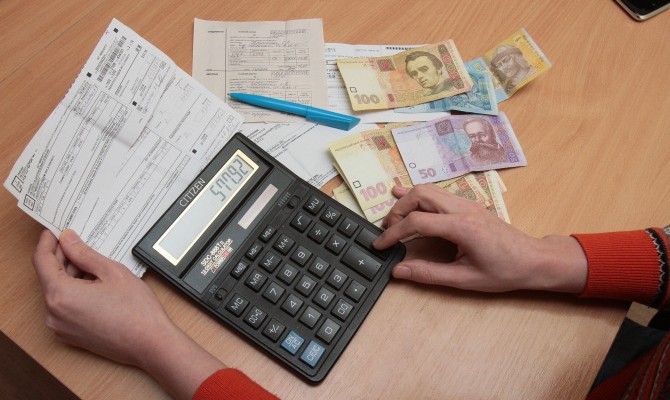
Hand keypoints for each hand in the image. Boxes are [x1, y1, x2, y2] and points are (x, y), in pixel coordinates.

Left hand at [32, 229, 224, 399]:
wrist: (150, 343)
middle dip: (61, 257)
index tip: (54, 231)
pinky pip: (64, 306)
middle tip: (77, 241)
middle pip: (49, 276)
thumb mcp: (112, 272)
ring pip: (57, 291)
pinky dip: (74, 291)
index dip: (47, 242)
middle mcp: (54, 313)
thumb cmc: (136, 311)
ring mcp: (60, 327)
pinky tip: (94, 283)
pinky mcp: (70, 334)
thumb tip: (68, 240)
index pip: (42, 261)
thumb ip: (84, 254)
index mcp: (60, 295)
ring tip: (93, 263)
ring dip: (70, 274)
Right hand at [373, 185, 586, 292]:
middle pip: (419, 195)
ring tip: (392, 218)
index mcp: (461, 227)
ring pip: (428, 189)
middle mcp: (462, 208)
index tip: (379, 246)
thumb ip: (430, 274)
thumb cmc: (505, 271)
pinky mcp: (468, 205)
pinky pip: (438, 193)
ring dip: (407, 201)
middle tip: (387, 232)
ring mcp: (466, 203)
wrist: (534, 260)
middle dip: (397, 211)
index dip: (393, 234)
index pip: (416, 222)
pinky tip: (405, 195)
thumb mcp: (466, 279)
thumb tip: (400, 271)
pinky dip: (419, 196)